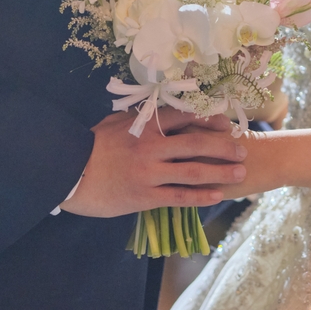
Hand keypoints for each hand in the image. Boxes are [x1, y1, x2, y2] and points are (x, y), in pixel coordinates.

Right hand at [60, 108, 247, 217]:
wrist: (68, 172)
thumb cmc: (91, 145)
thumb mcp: (116, 122)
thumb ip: (142, 118)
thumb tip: (163, 112)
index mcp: (146, 125)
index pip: (186, 117)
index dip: (210, 119)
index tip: (227, 124)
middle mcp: (152, 147)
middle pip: (198, 144)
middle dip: (224, 147)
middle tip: (242, 150)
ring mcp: (150, 173)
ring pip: (194, 171)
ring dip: (220, 172)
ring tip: (240, 174)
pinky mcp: (145, 197)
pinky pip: (179, 197)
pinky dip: (201, 196)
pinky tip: (217, 195)